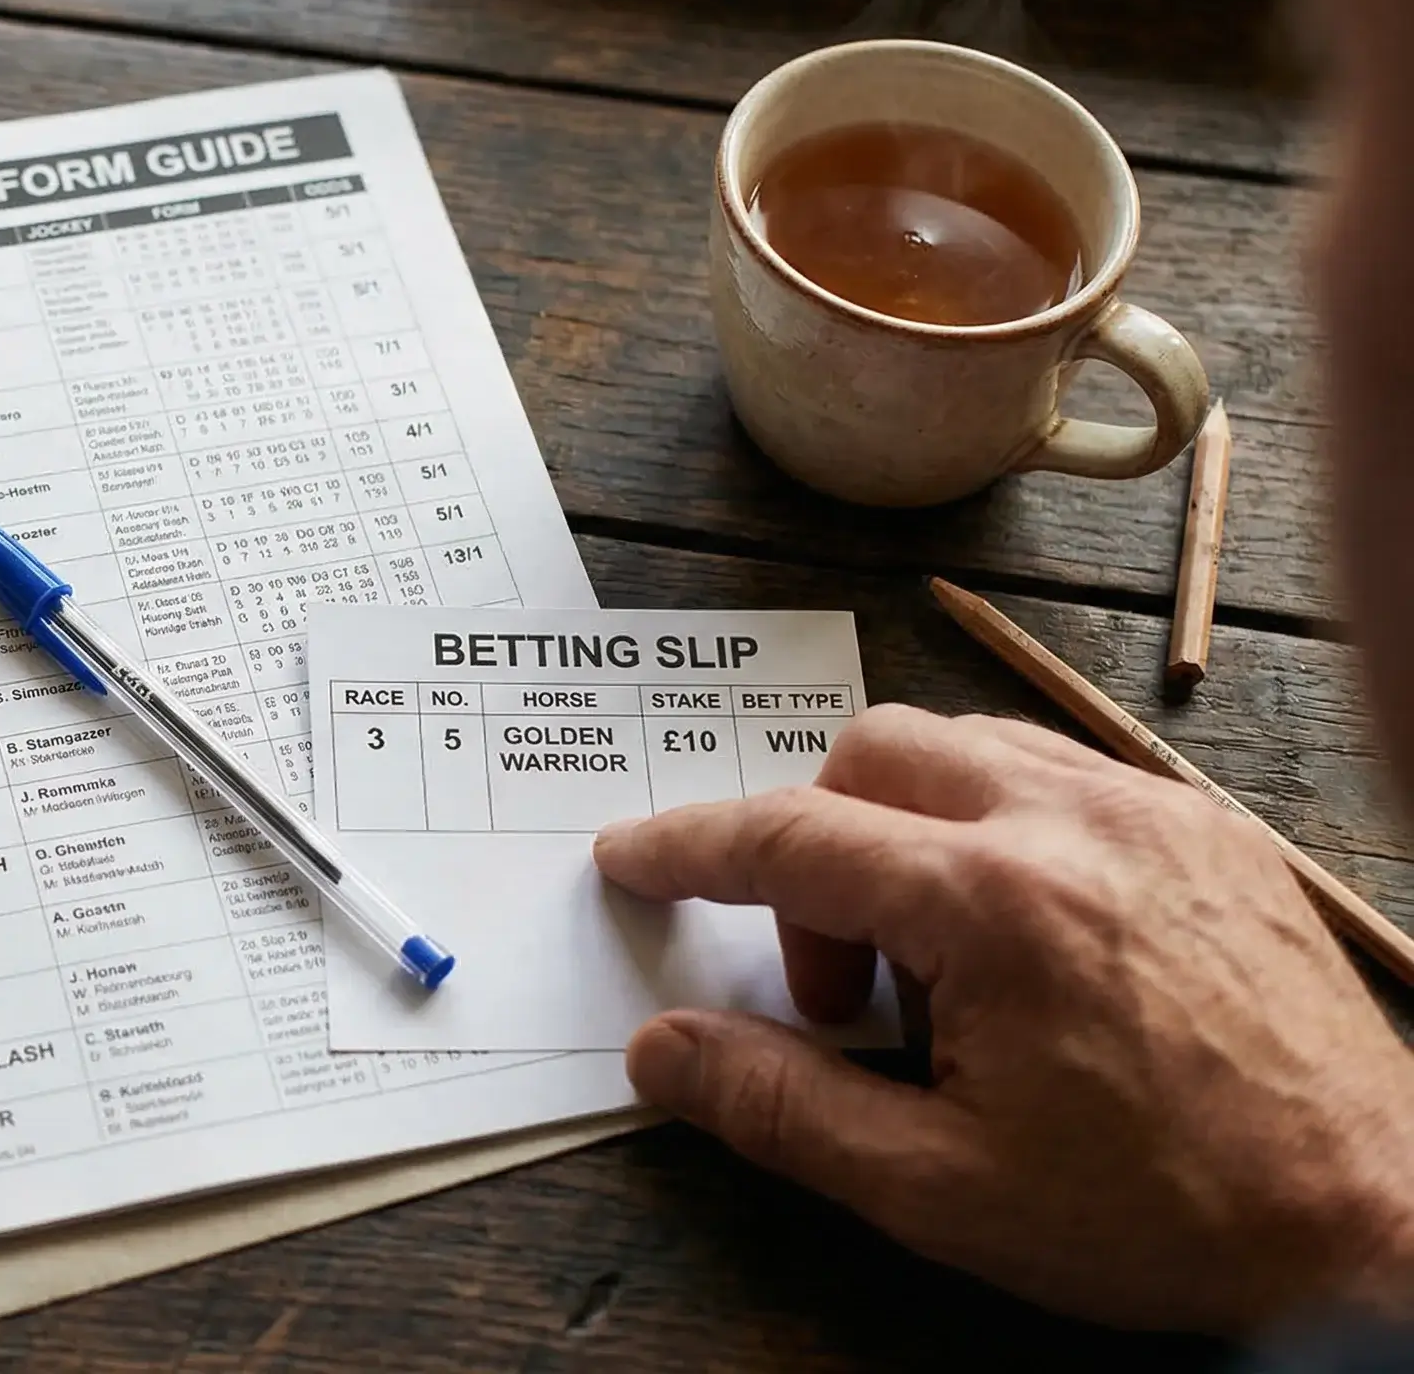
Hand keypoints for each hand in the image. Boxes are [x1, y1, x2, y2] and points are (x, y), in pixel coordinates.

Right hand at [593, 704, 1413, 1333]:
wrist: (1373, 1224)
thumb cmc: (1165, 1214)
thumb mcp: (937, 1189)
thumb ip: (779, 1106)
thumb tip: (661, 1050)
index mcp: (991, 904)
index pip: (790, 838)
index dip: (689, 846)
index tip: (631, 857)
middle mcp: (1069, 823)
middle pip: (873, 754)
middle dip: (813, 845)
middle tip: (840, 988)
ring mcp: (1153, 815)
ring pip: (970, 746)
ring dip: (906, 829)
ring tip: (937, 971)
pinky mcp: (1214, 834)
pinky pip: (1064, 773)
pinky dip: (1000, 825)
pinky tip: (1023, 941)